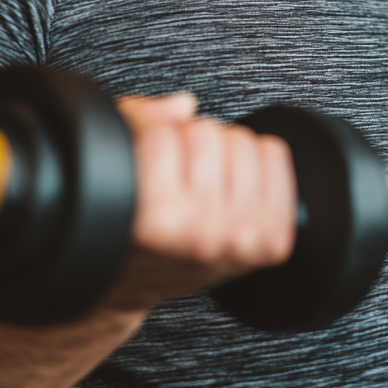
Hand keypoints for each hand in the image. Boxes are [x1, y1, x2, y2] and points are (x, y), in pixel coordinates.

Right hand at [103, 93, 297, 311]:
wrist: (141, 282)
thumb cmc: (129, 224)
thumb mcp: (113, 170)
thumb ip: (138, 124)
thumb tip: (184, 105)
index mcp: (154, 219)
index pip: (162, 134)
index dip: (150, 134)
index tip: (146, 156)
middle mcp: (200, 233)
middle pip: (206, 132)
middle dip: (187, 143)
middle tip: (176, 173)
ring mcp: (240, 238)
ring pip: (241, 140)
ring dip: (222, 151)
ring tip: (202, 181)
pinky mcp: (270, 240)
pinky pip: (274, 155)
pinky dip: (255, 159)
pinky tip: (232, 186)